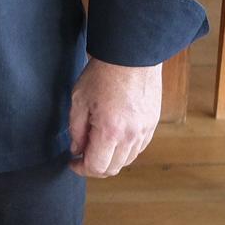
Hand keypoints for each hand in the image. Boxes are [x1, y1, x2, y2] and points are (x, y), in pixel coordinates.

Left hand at [67, 58, 161, 178]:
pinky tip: (114, 138)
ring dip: (111, 159)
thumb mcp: (79, 100)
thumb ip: (76, 130)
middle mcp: (131, 136)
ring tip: (98, 145)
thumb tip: (77, 150)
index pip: (96, 167)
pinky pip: (139, 148)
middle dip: (94, 166)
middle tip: (82, 155)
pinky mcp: (153, 124)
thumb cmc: (102, 75)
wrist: (130, 55)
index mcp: (110, 132)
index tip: (72, 162)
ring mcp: (145, 131)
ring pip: (127, 160)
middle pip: (113, 168)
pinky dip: (125, 149)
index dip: (81, 169)